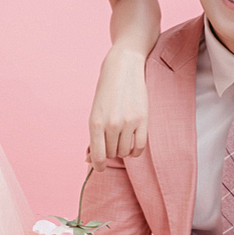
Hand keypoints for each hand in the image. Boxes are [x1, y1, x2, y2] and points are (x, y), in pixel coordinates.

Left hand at [88, 45, 147, 171]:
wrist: (123, 67)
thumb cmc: (107, 91)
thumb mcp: (95, 112)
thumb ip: (94, 136)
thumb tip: (90, 159)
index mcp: (95, 123)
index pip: (97, 157)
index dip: (98, 166)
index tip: (100, 167)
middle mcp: (111, 124)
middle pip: (111, 154)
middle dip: (110, 151)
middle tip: (110, 141)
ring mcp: (128, 123)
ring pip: (125, 152)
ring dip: (122, 150)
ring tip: (121, 139)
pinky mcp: (143, 120)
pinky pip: (140, 147)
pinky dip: (135, 151)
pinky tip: (132, 146)